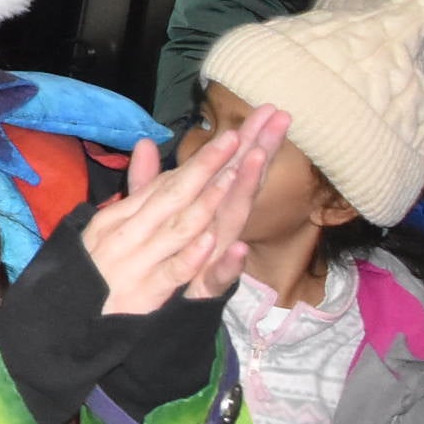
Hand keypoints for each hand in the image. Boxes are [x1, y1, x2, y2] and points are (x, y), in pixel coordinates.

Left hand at [83, 108, 286, 313]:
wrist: (157, 314)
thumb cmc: (165, 260)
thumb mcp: (152, 214)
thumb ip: (150, 182)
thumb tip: (143, 143)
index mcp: (207, 210)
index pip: (229, 169)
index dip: (248, 138)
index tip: (266, 108)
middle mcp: (219, 229)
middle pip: (242, 186)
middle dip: (261, 152)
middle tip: (279, 119)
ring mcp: (216, 258)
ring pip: (234, 223)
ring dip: (245, 193)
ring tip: (257, 160)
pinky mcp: (206, 290)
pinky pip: (219, 277)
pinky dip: (227, 263)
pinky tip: (236, 246)